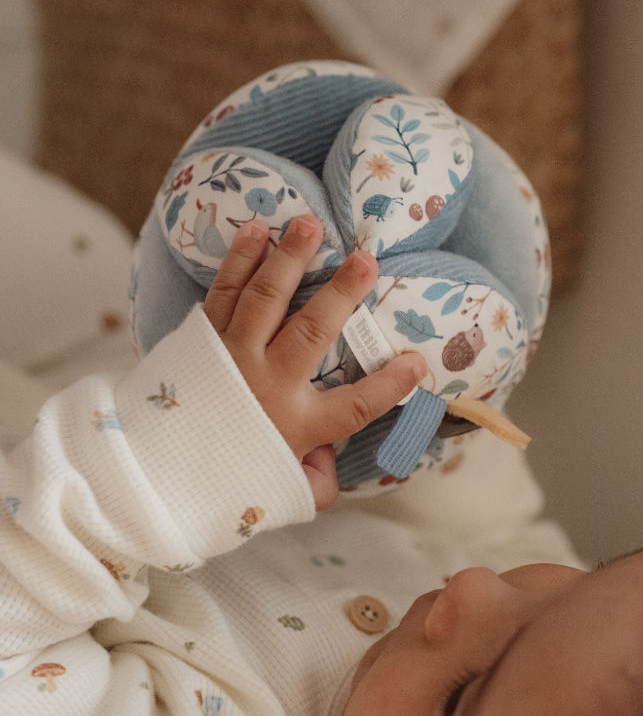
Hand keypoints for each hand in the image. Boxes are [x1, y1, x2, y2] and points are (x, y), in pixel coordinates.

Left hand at [203, 215, 425, 508]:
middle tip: (366, 260)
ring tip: (309, 224)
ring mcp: (232, 356)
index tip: (416, 362)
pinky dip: (239, 260)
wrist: (153, 472)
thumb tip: (335, 462)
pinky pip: (224, 292)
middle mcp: (265, 384)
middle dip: (342, 294)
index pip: (355, 406)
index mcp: (295, 425)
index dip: (390, 385)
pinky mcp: (203, 338)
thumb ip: (317, 480)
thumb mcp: (283, 491)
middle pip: (311, 332)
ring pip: (265, 299)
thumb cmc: (230, 475)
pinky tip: (256, 231)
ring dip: (289, 258)